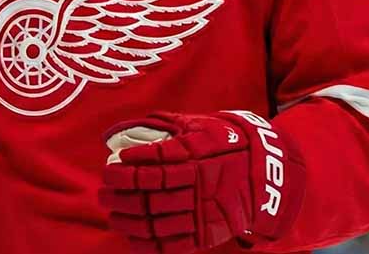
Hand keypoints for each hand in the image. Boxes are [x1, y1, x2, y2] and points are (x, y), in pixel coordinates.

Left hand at [99, 110, 305, 253]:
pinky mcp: (208, 233)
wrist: (265, 171)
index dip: (127, 168)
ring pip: (157, 220)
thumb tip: (122, 129)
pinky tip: (133, 237)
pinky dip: (149, 243)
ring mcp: (203, 211)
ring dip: (129, 219)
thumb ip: (162, 126)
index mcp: (195, 155)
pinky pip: (173, 244)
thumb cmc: (225, 143)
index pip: (152, 163)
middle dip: (120, 195)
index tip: (110, 168)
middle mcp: (197, 184)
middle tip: (103, 193)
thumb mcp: (198, 126)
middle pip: (149, 193)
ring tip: (113, 214)